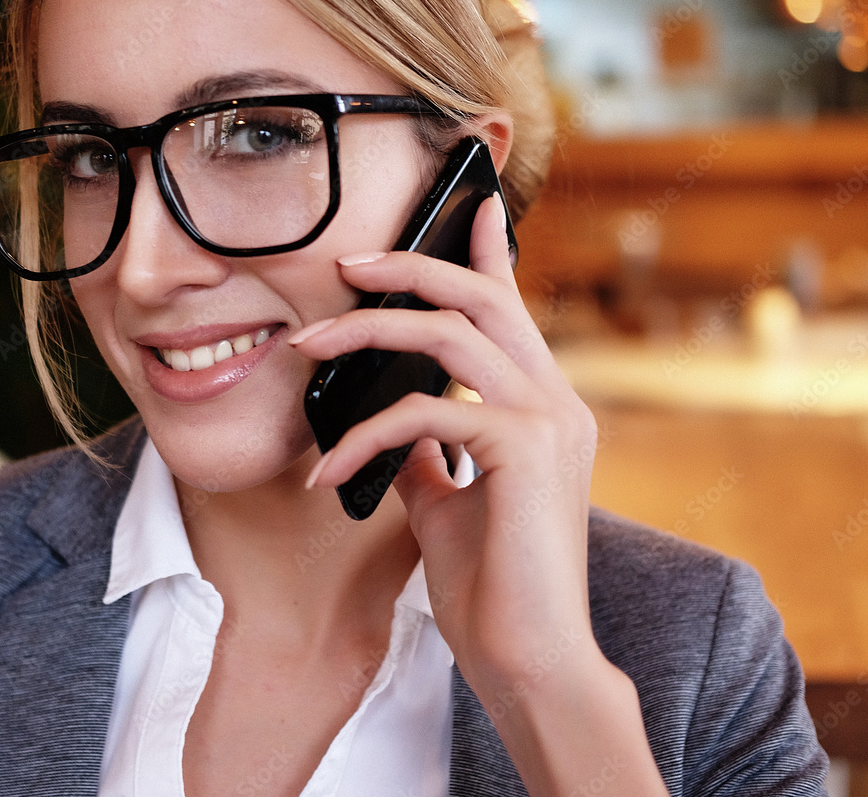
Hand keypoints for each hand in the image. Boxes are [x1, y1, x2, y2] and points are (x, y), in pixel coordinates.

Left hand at [291, 193, 596, 689]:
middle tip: (347, 264)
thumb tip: (391, 424)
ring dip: (371, 329)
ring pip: (454, 333)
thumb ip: (428, 453)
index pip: (514, 311)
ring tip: (310, 345)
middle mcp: (557, 401)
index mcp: (544, 407)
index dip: (489, 253)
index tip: (473, 206)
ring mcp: (549, 421)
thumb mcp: (448, 503)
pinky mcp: (525, 450)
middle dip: (411, 268)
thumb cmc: (492, 586)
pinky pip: (427, 412)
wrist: (530, 662)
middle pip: (484, 298)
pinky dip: (365, 434)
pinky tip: (328, 472)